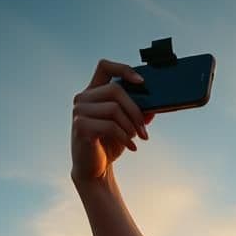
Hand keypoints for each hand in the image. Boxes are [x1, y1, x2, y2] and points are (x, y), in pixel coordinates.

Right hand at [70, 59, 152, 182]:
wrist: (94, 169)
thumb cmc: (109, 144)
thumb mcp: (127, 125)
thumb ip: (138, 113)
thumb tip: (155, 105)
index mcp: (93, 92)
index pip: (105, 67)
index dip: (123, 69)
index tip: (142, 82)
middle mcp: (83, 98)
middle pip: (116, 90)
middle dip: (135, 109)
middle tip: (144, 129)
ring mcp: (79, 111)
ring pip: (114, 108)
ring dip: (131, 126)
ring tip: (136, 138)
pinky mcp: (81, 127)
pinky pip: (110, 126)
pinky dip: (125, 138)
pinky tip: (132, 147)